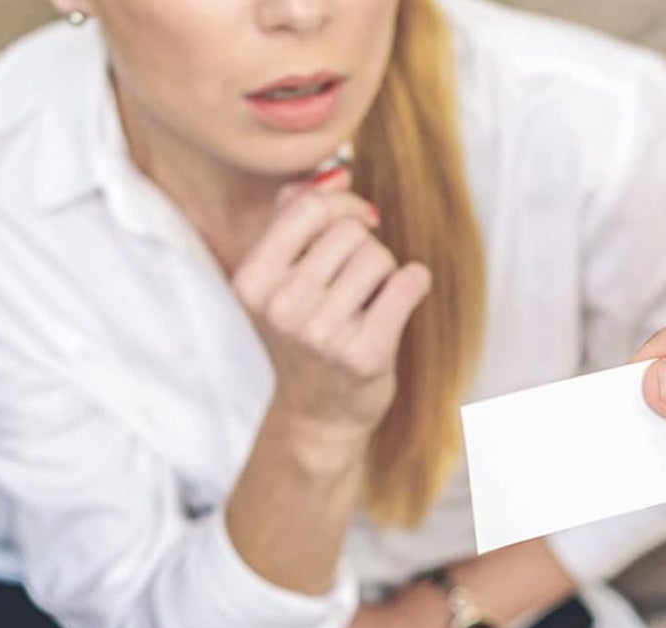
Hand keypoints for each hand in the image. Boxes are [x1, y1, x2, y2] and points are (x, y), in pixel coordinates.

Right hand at [232, 174, 432, 455]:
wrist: (319, 415)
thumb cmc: (305, 336)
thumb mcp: (280, 278)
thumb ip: (295, 218)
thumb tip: (335, 174)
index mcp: (253, 281)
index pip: (307, 207)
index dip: (343, 206)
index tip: (359, 222)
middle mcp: (282, 308)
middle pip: (350, 232)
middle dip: (364, 248)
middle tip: (357, 283)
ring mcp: (322, 335)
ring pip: (380, 257)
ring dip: (384, 273)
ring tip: (368, 304)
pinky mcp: (365, 355)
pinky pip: (407, 285)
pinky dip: (413, 286)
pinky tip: (398, 303)